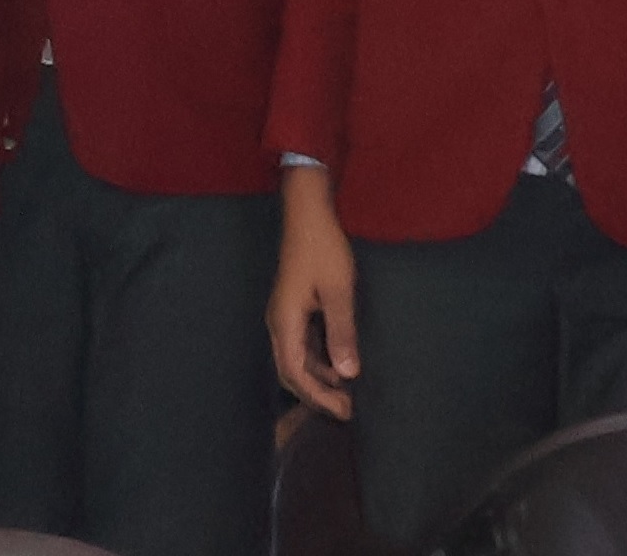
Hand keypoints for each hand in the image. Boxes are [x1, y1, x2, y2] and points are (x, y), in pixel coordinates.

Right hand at [272, 163, 361, 417]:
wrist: (307, 216)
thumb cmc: (324, 251)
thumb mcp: (339, 293)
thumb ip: (342, 333)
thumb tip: (349, 374)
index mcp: (285, 321)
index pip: (295, 371)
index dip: (318, 396)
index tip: (346, 411)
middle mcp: (278, 322)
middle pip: (289, 370)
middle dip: (316, 394)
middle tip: (348, 411)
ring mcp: (283, 316)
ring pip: (295, 359)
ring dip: (318, 379)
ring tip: (347, 393)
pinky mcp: (293, 309)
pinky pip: (301, 345)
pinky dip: (318, 362)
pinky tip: (340, 365)